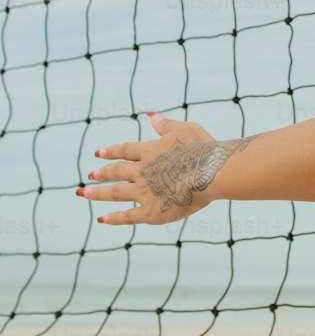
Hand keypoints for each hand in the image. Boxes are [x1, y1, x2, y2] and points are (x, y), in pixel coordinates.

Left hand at [76, 112, 224, 226]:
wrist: (210, 172)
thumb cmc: (202, 148)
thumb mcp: (185, 129)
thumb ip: (165, 124)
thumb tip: (150, 115)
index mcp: (149, 150)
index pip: (124, 151)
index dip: (110, 151)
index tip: (98, 154)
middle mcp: (142, 171)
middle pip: (115, 172)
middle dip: (101, 173)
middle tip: (90, 175)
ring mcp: (144, 192)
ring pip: (115, 193)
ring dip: (98, 193)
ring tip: (83, 193)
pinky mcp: (152, 212)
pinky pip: (128, 216)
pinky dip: (114, 218)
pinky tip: (102, 219)